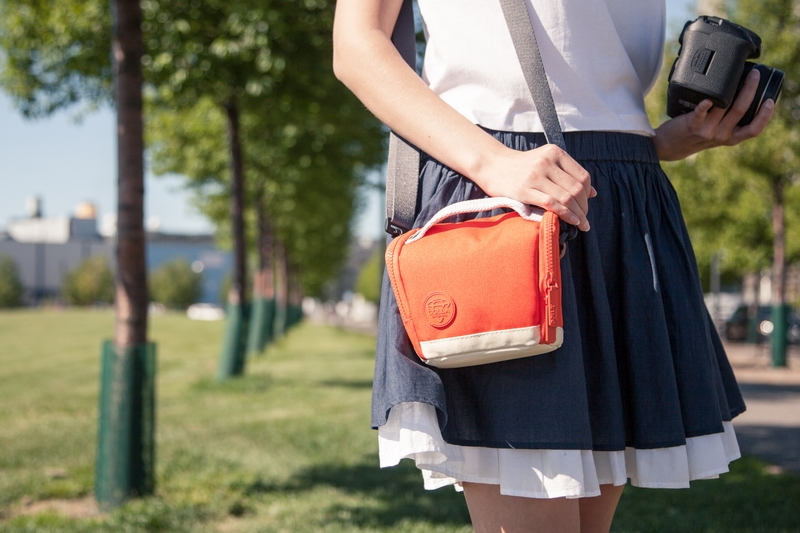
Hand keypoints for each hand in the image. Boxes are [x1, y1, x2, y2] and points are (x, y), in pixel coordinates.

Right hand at [478, 143, 594, 230]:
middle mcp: (546, 161)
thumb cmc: (521, 167)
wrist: (492, 165)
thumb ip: (568, 174)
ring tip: (581, 224)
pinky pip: (551, 204)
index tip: (586, 206)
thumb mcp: (546, 162)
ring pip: (566, 197)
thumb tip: (594, 193)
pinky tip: (571, 222)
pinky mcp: (524, 189)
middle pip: (576, 189)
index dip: (588, 194)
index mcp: (555, 153)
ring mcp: (535, 175)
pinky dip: (565, 215)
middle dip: (584, 208)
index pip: (582, 176)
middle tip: (585, 219)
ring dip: (577, 214)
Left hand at [654, 68, 774, 160]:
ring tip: (735, 73)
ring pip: (724, 108)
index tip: (770, 101)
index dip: (764, 116)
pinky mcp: (692, 125)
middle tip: (755, 74)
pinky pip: (700, 112)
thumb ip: (731, 119)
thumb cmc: (698, 134)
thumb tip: (746, 92)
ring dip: (732, 89)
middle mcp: (721, 135)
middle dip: (750, 90)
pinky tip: (708, 98)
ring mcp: (707, 130)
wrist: (672, 145)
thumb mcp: (719, 132)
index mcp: (731, 137)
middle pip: (740, 111)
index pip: (753, 130)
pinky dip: (705, 105)